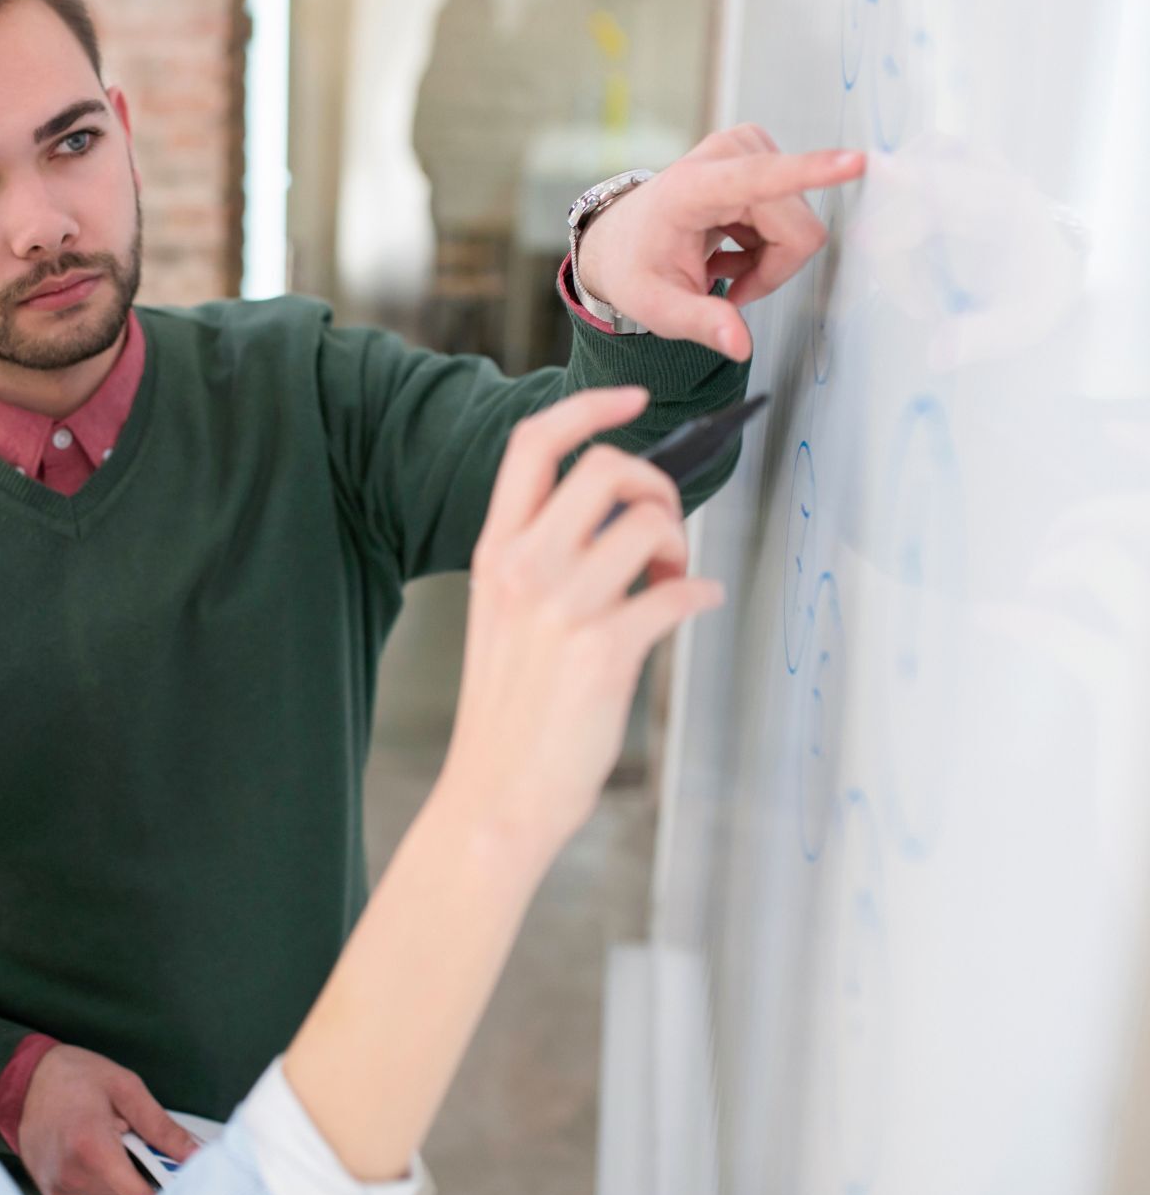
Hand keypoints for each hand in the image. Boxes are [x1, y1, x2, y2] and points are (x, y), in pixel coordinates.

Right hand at [17, 1045, 198, 1194]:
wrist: (28, 1080)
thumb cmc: (76, 1077)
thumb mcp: (126, 1088)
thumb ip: (161, 1126)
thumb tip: (194, 1154)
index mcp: (91, 1145)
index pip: (137, 1193)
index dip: (162, 1189)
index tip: (174, 1180)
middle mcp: (72, 1174)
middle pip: (128, 1193)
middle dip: (137, 1168)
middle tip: (124, 1135)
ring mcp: (60, 1189)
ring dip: (118, 1176)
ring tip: (103, 1142)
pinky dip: (101, 1182)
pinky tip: (90, 1155)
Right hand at [449, 386, 724, 844]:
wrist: (495, 795)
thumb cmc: (508, 711)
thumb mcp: (503, 618)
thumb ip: (544, 562)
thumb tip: (623, 520)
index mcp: (495, 551)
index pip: (534, 445)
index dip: (589, 408)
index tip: (633, 398)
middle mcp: (524, 568)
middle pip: (606, 469)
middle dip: (656, 484)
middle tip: (661, 528)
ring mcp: (561, 608)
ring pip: (650, 524)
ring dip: (680, 545)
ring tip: (668, 580)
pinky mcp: (603, 651)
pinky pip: (679, 593)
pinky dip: (700, 593)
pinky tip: (695, 606)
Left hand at [576, 124, 865, 360]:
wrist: (618, 238)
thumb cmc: (634, 267)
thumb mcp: (655, 307)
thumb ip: (700, 323)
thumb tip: (740, 346)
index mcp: (692, 188)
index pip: (761, 178)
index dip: (810, 172)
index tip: (854, 162)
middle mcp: (724, 157)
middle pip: (797, 229)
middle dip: (772, 270)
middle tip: (728, 290)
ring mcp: (745, 148)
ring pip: (800, 225)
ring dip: (767, 257)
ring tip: (720, 265)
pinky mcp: (759, 152)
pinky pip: (794, 215)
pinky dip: (766, 243)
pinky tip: (729, 249)